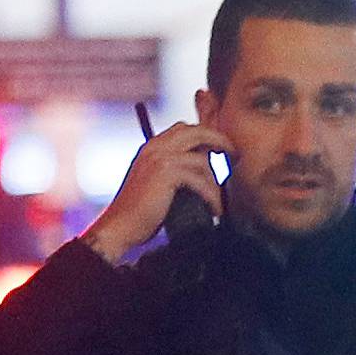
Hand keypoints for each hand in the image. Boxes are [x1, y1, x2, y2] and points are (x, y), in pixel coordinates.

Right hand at [82, 120, 221, 262]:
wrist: (120, 226)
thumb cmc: (140, 211)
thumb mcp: (157, 183)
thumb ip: (175, 171)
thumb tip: (205, 171)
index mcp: (152, 147)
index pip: (184, 129)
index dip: (206, 135)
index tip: (222, 148)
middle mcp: (155, 147)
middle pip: (196, 131)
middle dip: (220, 140)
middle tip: (235, 154)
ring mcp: (160, 158)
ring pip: (203, 160)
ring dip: (216, 182)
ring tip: (218, 201)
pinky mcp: (166, 173)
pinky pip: (201, 179)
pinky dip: (211, 196)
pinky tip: (214, 209)